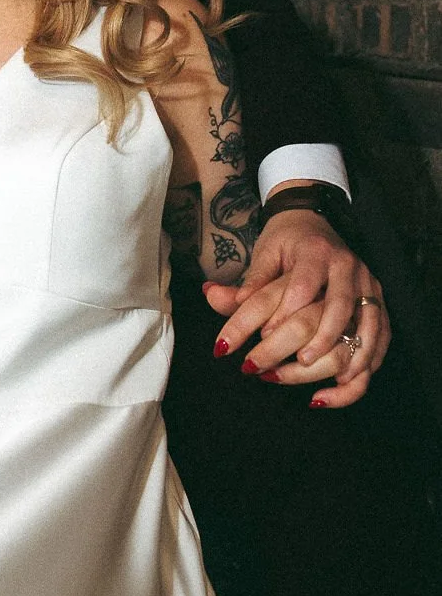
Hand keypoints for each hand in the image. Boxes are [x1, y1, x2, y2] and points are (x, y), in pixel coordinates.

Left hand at [203, 205, 389, 407]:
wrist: (313, 218)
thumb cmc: (285, 242)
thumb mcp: (264, 254)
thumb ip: (246, 281)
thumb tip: (213, 296)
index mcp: (315, 253)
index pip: (300, 288)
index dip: (281, 316)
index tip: (262, 337)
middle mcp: (345, 266)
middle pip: (336, 307)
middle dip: (317, 340)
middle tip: (294, 363)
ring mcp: (367, 282)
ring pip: (366, 322)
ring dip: (347, 353)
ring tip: (326, 376)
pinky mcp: (378, 298)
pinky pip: (382, 332)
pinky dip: (369, 357)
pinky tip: (349, 378)